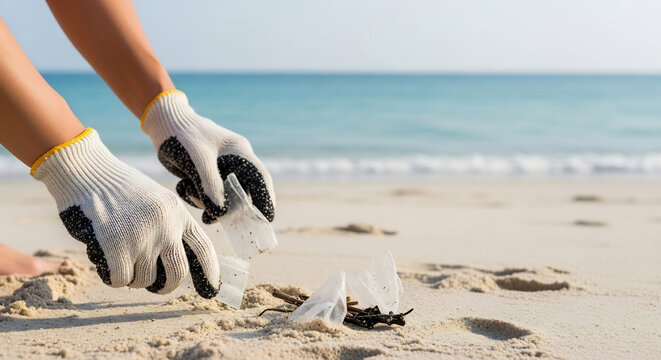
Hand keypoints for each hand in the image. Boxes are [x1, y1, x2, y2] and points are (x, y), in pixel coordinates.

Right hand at [32, 129, 219, 297]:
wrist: (88, 171)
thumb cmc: (119, 189)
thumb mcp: (157, 202)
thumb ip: (171, 226)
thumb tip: (178, 266)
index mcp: (178, 213)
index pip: (203, 249)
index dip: (210, 273)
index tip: (211, 290)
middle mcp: (166, 226)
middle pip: (177, 273)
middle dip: (165, 286)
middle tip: (154, 286)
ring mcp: (142, 236)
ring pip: (144, 280)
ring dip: (132, 278)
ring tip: (120, 260)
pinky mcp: (116, 244)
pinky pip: (120, 279)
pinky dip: (112, 277)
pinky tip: (105, 263)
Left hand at [142, 91, 274, 223]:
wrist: (162, 123)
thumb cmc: (182, 135)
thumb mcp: (197, 160)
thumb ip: (210, 185)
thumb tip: (221, 213)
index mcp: (239, 153)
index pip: (260, 178)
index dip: (266, 199)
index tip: (267, 219)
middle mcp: (234, 162)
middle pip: (242, 192)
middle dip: (227, 207)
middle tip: (211, 218)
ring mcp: (220, 169)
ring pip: (223, 196)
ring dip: (206, 201)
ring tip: (187, 189)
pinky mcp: (206, 174)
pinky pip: (208, 193)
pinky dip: (196, 195)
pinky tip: (182, 185)